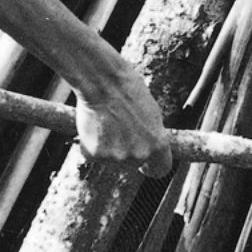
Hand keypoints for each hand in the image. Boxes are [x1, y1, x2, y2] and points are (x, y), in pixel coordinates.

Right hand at [76, 64, 172, 178]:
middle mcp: (139, 156)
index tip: (146, 164)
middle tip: (119, 128)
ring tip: (107, 122)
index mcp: (158, 146)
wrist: (102, 82)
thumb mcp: (152, 115)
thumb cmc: (128, 92)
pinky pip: (93, 154)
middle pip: (133, 164)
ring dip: (108, 146)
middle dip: (127, 151)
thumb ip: (151, 137)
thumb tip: (149, 149)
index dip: (152, 166)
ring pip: (112, 159)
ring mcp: (116, 158)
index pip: (160, 170)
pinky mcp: (94, 155)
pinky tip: (94, 125)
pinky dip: (92, 144)